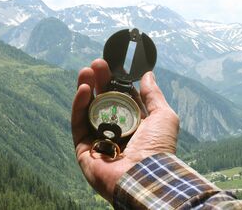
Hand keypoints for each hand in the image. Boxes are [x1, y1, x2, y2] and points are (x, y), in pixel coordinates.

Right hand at [71, 59, 179, 201]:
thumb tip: (148, 75)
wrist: (145, 176)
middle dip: (99, 82)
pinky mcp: (84, 150)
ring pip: (88, 111)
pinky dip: (78, 106)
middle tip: (97, 64)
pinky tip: (83, 89)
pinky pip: (78, 124)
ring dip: (86, 89)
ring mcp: (99, 141)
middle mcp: (116, 132)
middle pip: (103, 102)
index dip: (116, 82)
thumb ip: (153, 95)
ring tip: (86, 71)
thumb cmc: (159, 148)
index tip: (112, 66)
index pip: (122, 99)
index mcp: (135, 125)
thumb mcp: (163, 116)